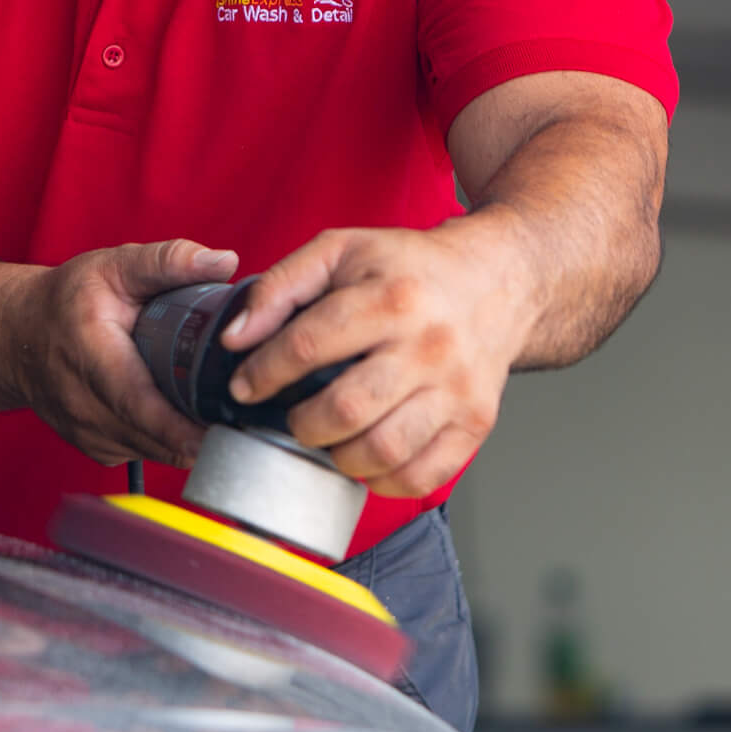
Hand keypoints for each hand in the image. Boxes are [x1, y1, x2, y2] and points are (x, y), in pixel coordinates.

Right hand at [7, 239, 238, 467]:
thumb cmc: (67, 300)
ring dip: (190, 438)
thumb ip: (168, 261)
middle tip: (243, 413)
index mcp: (91, 355)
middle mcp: (84, 404)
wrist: (19, 336)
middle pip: (156, 436)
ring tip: (217, 408)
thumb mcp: (114, 266)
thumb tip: (224, 260)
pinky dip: (170, 441)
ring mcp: (88, 434)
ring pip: (157, 451)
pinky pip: (147, 454)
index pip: (138, 404)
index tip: (220, 433)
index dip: (180, 427)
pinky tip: (182, 414)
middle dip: (204, 431)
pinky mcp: (98, 450)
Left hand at [217, 219, 536, 497]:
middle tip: (293, 416)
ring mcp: (458, 389)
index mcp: (392, 297)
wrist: (495, 281)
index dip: (264, 372)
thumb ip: (279, 287)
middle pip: (347, 408)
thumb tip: (235, 337)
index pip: (310, 345)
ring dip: (339, 457)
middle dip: (301, 423)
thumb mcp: (339, 250)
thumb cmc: (408, 268)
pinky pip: (424, 475)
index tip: (245, 386)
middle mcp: (430, 346)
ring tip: (328, 438)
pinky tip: (365, 459)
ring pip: (385, 450)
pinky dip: (383, 481)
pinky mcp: (476, 423)